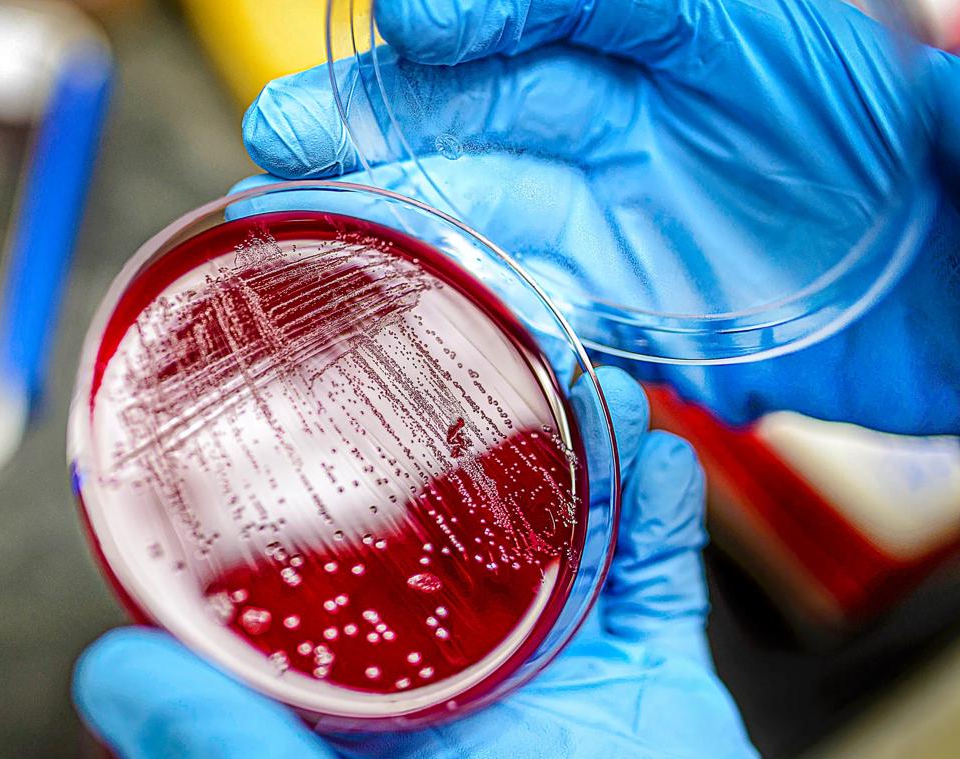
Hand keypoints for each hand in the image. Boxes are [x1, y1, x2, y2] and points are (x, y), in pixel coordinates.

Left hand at [73, 367, 789, 758]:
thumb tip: (110, 676)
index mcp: (364, 682)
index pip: (322, 551)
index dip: (314, 467)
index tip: (304, 379)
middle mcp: (451, 653)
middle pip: (449, 510)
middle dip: (462, 421)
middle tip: (455, 332)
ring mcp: (550, 654)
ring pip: (552, 516)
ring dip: (565, 437)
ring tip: (561, 367)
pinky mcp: (642, 669)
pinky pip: (653, 570)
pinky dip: (661, 505)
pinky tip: (654, 448)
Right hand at [240, 0, 959, 434]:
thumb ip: (947, 63)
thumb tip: (952, 24)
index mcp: (731, 36)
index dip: (500, 3)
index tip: (422, 21)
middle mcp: (656, 111)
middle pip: (500, 93)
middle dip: (392, 107)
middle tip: (294, 124)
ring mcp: (630, 208)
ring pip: (486, 195)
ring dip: (394, 202)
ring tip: (299, 203)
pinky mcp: (625, 299)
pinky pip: (524, 294)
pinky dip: (458, 295)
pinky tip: (392, 296)